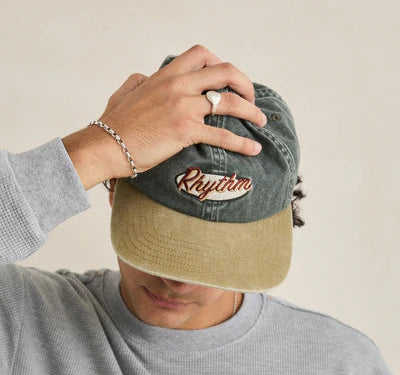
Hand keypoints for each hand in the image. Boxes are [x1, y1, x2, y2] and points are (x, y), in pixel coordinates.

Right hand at [63, 44, 266, 188]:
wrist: (105, 145)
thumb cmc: (114, 123)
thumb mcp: (124, 91)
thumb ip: (139, 81)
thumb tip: (144, 77)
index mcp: (166, 75)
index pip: (202, 54)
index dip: (221, 63)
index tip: (227, 79)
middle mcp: (178, 86)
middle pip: (225, 72)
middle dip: (245, 83)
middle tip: (252, 98)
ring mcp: (184, 107)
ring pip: (230, 102)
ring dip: (252, 111)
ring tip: (262, 121)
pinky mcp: (185, 131)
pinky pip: (222, 135)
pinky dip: (242, 142)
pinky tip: (253, 149)